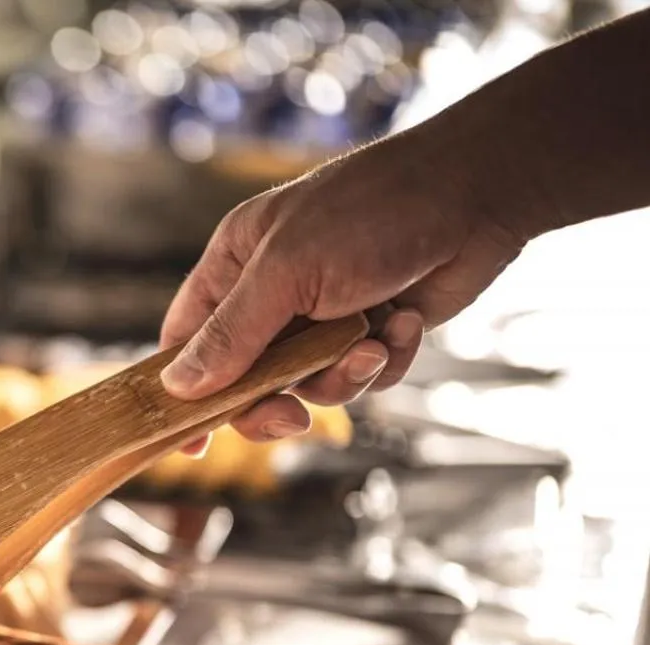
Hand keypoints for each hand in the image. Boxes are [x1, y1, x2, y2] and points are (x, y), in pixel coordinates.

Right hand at [159, 124, 526, 452]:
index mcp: (236, 264)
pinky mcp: (372, 330)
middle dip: (273, 401)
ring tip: (373, 343)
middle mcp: (274, 292)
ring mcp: (324, 314)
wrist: (478, 193)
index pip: (187, 337)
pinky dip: (386, 359)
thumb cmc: (372, 212)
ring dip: (344, 375)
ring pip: (310, 386)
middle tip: (292, 417)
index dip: (182, 390)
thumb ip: (232, 334)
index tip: (189, 441)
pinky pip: (362, 377)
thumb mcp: (286, 273)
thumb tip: (177, 386)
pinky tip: (407, 321)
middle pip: (246, 379)